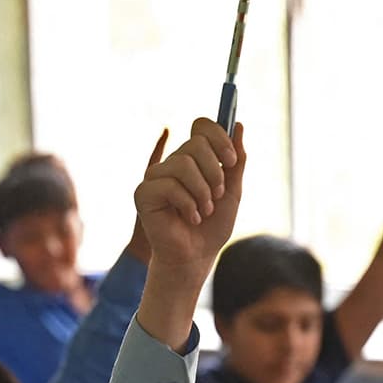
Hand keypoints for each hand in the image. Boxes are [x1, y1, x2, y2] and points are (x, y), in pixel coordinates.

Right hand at [132, 118, 244, 271]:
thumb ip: (236, 161)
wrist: (197, 256)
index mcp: (192, 157)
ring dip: (202, 192)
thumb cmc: (212, 226)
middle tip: (217, 194)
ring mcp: (156, 177)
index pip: (201, 126)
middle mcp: (172, 162)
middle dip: (215, 171)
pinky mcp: (143, 193)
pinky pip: (169, 185)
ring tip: (204, 211)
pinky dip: (187, 205)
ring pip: (183, 164)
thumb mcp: (232, 191)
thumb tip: (238, 125)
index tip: (231, 161)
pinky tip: (190, 218)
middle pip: (195, 143)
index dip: (219, 137)